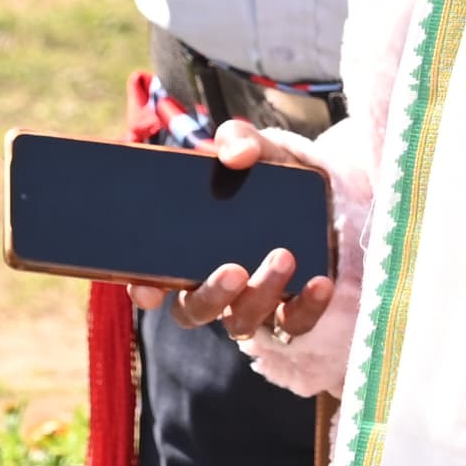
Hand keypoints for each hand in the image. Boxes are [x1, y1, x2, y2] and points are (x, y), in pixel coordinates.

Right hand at [120, 122, 334, 341]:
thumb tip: (237, 154)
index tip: (149, 288)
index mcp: (186, 252)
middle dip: (212, 295)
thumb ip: (239, 141)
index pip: (150, 282)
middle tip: (234, 269)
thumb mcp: (256, 151)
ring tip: (284, 256)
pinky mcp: (291, 312)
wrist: (322, 197)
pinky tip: (319, 281)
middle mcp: (212, 286)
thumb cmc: (269, 179)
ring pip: (242, 322)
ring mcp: (250, 304)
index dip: (144, 289)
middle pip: (195, 311)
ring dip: (261, 294)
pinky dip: (306, 307)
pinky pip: (294, 324)